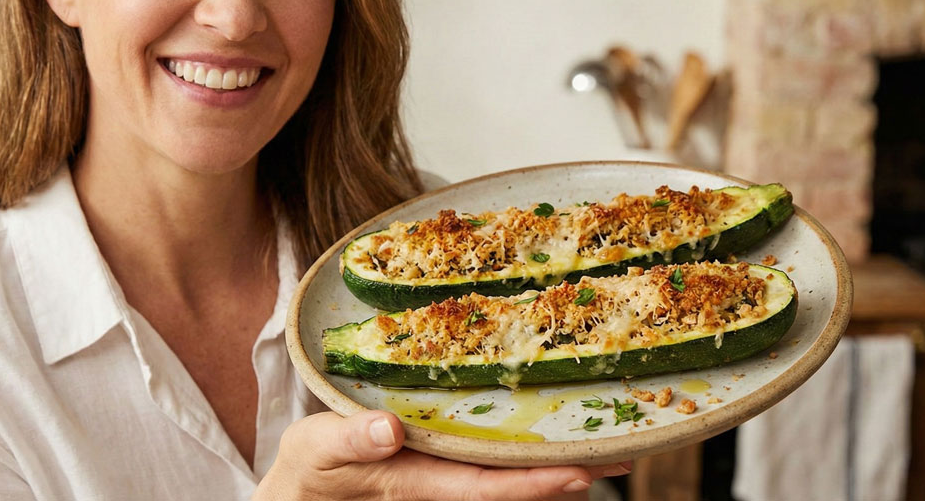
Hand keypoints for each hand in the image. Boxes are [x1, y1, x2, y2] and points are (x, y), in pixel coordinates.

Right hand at [255, 410, 631, 500]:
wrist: (302, 495)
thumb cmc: (310, 473)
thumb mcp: (316, 450)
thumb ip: (348, 441)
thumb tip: (388, 430)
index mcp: (413, 484)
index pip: (483, 488)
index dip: (533, 484)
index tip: (579, 475)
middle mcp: (439, 488)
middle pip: (512, 487)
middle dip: (566, 475)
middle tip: (622, 457)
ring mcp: (443, 483)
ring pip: (508, 479)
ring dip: (555, 467)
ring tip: (606, 447)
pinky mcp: (442, 474)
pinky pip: (492, 468)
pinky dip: (527, 457)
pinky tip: (552, 440)